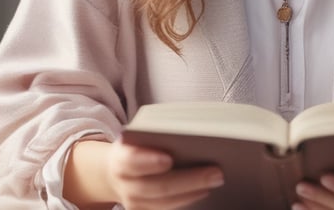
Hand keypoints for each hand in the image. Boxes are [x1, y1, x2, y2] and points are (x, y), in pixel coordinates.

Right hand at [105, 141, 224, 209]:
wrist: (117, 172)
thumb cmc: (137, 146)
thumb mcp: (139, 135)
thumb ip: (158, 133)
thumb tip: (194, 131)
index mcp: (121, 158)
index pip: (132, 161)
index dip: (149, 161)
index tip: (169, 159)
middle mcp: (124, 183)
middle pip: (157, 186)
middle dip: (190, 180)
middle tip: (216, 172)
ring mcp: (133, 201)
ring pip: (164, 202)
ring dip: (193, 192)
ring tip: (216, 180)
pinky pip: (167, 208)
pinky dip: (187, 199)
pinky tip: (203, 189)